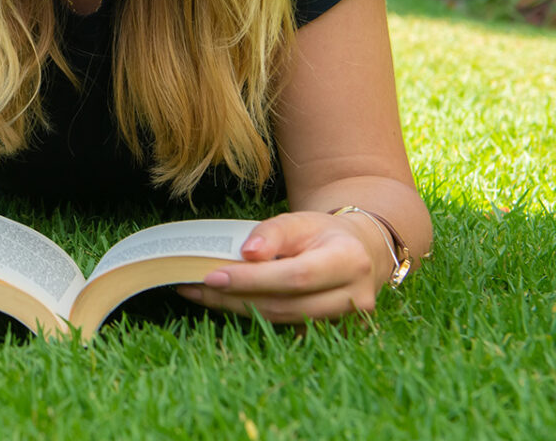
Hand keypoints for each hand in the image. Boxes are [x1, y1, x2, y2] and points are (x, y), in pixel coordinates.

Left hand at [174, 211, 385, 323]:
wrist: (359, 254)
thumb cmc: (324, 234)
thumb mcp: (300, 221)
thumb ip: (273, 233)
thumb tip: (247, 254)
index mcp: (348, 261)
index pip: (295, 277)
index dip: (252, 280)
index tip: (212, 276)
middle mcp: (353, 297)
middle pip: (285, 305)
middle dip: (236, 297)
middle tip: (196, 287)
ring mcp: (345, 322)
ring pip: (282, 320)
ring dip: (238, 309)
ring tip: (202, 294)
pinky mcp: (331, 335)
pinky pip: (284, 328)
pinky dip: (252, 315)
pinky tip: (224, 302)